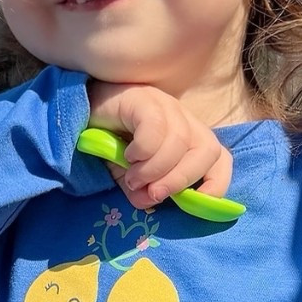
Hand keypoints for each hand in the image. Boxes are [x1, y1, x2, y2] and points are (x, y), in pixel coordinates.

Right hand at [86, 80, 232, 211]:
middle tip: (154, 193)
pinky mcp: (145, 99)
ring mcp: (166, 106)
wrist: (80, 114)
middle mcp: (184, 120)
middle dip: (182, 179)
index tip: (195, 202)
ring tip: (132, 177)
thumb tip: (150, 201)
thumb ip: (144, 190)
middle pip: (208, 150)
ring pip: (179, 141)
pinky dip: (143, 150)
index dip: (216, 183)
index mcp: (189, 139)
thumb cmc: (110, 145)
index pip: (221, 158)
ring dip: (155, 169)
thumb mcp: (131, 176)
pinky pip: (155, 128)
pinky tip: (127, 155)